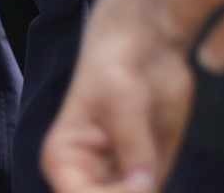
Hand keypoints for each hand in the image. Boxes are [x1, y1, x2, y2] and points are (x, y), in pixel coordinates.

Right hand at [38, 0, 197, 192]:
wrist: (147, 45)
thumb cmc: (119, 63)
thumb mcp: (125, 100)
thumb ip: (134, 146)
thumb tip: (144, 187)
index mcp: (65, 160)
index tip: (138, 183)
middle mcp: (88, 175)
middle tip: (148, 171)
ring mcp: (119, 177)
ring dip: (147, 188)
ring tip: (149, 145)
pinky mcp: (147, 172)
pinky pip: (154, 190)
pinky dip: (158, 186)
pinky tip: (158, 159)